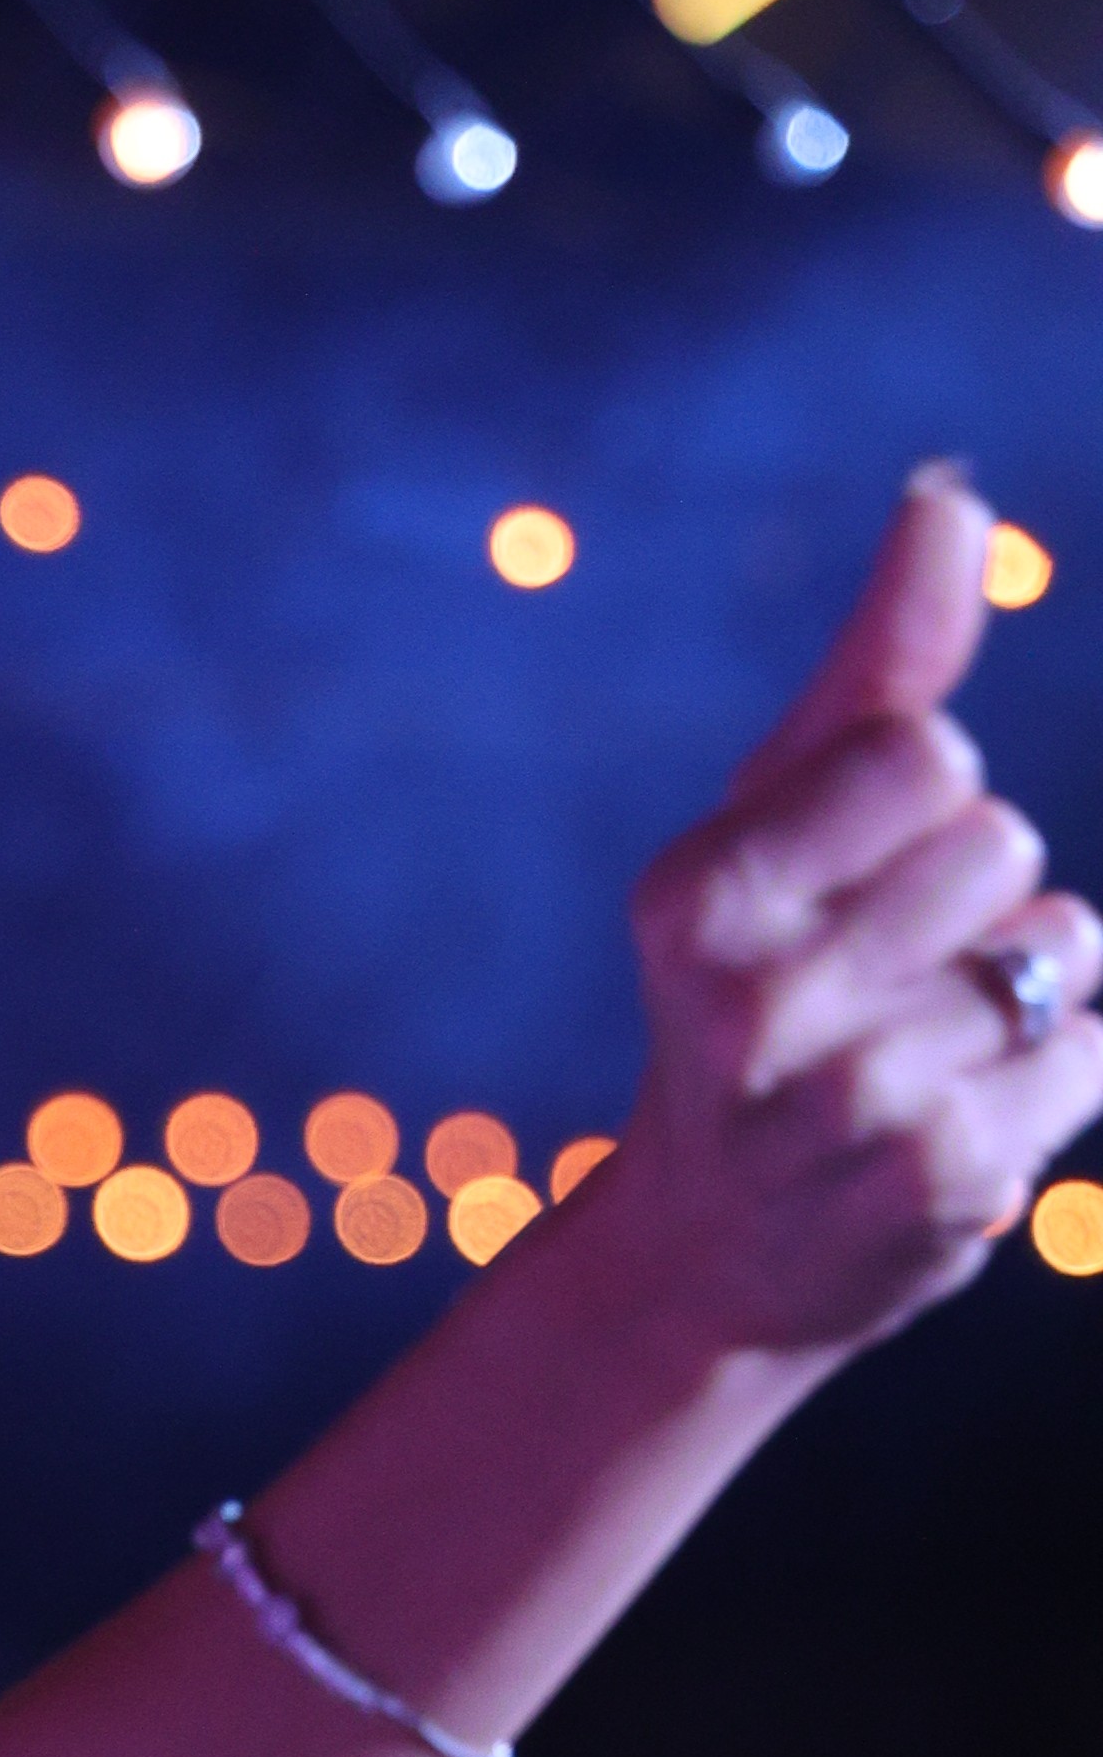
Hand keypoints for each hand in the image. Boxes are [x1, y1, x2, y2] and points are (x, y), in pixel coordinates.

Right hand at [598, 466, 1102, 1381]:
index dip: (921, 807)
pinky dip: (1049, 1084)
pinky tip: (952, 1131)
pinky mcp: (944, 1183)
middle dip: (974, 901)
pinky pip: (1093, 1056)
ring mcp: (850, 1103)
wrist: (709, 1259)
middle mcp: (753, 1006)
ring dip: (1021, 994)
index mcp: (693, 899)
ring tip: (916, 1063)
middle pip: (1001, 845)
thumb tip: (952, 497)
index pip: (926, 755)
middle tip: (879, 990)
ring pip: (1058, 947)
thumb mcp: (780, 826)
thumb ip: (876, 668)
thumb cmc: (757, 995)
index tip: (845, 891)